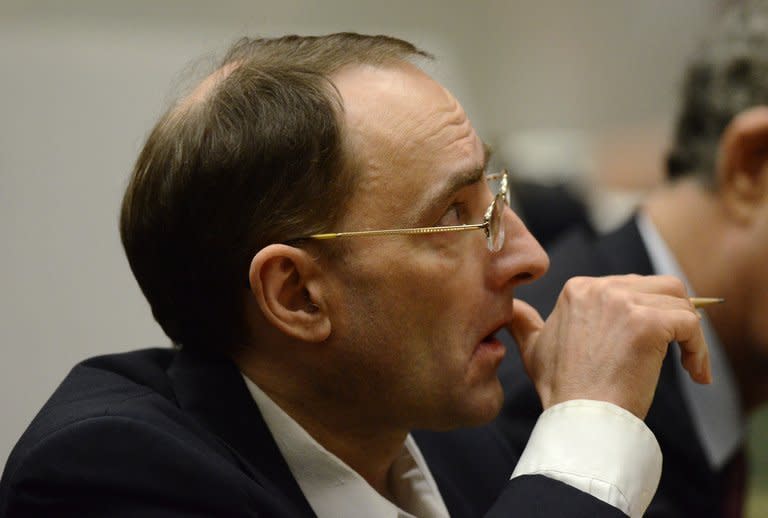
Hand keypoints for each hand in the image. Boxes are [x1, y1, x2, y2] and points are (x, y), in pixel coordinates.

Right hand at [508, 274, 710, 418]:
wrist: (579, 416)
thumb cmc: (561, 390)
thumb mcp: (532, 350)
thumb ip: (523, 324)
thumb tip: (510, 310)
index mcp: (577, 290)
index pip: (632, 286)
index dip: (649, 314)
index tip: (653, 347)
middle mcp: (599, 288)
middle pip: (660, 287)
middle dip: (674, 318)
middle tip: (680, 351)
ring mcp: (623, 304)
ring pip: (680, 302)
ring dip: (691, 334)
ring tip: (690, 364)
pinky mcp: (647, 324)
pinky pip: (690, 324)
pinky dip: (700, 349)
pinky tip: (696, 373)